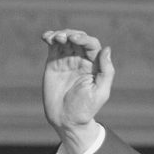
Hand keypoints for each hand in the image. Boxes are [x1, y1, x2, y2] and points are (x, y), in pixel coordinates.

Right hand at [41, 29, 113, 153]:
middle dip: (71, 34)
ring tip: (54, 38)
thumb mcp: (100, 92)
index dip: (84, 38)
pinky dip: (50, 38)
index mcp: (94, 65)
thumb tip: (107, 49)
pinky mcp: (53, 63)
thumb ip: (106, 71)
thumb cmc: (85, 109)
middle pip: (78, 39)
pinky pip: (53, 47)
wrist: (66, 120)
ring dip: (60, 34)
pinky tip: (46, 37)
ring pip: (65, 40)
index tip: (74, 39)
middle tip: (64, 38)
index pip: (91, 44)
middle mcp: (81, 60)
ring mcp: (67, 61)